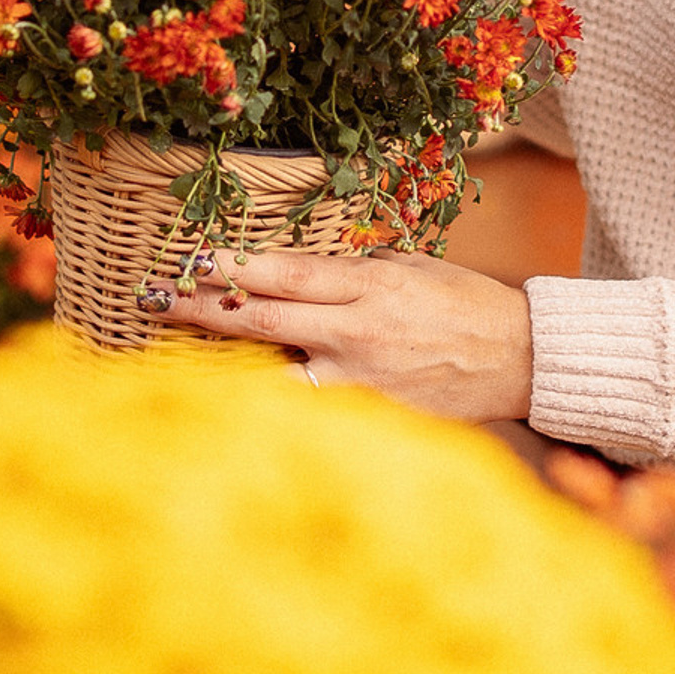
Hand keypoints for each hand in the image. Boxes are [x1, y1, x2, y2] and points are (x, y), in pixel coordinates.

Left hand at [143, 248, 534, 422]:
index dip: (232, 267)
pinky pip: (306, 406)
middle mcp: (356, 332)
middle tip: (153, 296)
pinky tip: (227, 396)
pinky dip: (266, 399)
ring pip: (272, 373)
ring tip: (169, 351)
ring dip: (221, 361)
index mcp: (370, 285)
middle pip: (262, 319)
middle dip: (202, 307)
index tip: (190, 259)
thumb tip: (301, 270)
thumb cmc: (465, 303)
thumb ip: (356, 268)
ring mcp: (359, 380)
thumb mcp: (411, 267)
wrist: (521, 361)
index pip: (286, 273)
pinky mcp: (368, 415)